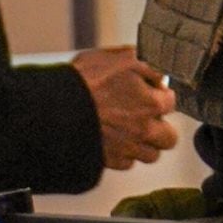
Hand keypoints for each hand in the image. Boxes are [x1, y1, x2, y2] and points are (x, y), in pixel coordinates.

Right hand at [71, 46, 177, 169]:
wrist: (50, 109)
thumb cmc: (83, 83)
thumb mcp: (120, 58)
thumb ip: (147, 65)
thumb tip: (160, 72)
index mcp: (150, 104)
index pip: (171, 103)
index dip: (161, 96)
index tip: (153, 94)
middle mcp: (142, 130)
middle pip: (168, 138)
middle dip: (162, 127)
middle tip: (150, 118)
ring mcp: (125, 148)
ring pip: (150, 155)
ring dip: (145, 144)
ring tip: (133, 132)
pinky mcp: (107, 161)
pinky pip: (126, 164)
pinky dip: (124, 155)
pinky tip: (116, 142)